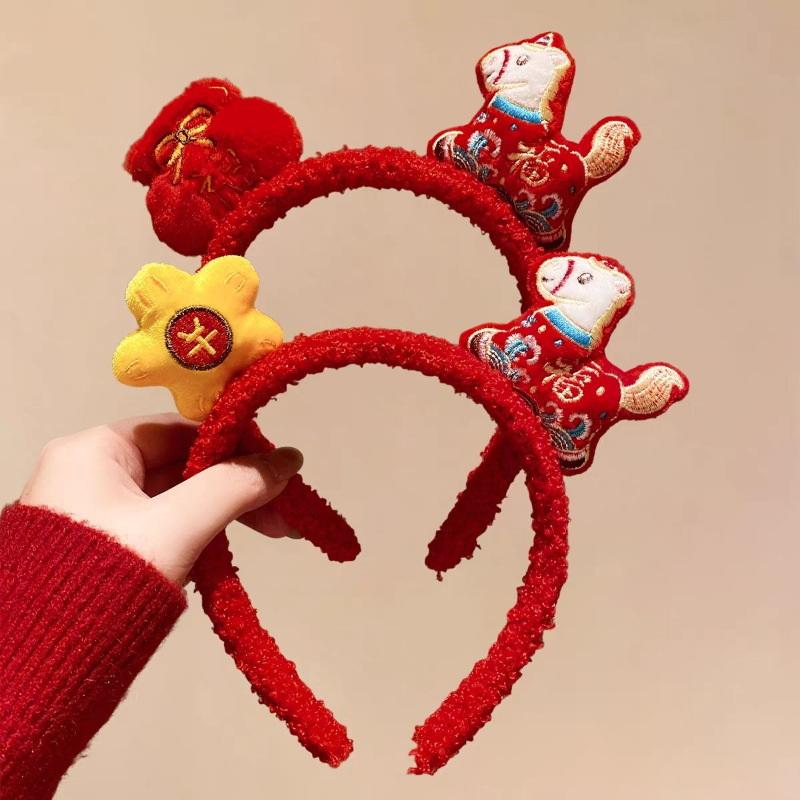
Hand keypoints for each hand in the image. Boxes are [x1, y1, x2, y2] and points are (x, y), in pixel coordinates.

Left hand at [19, 414, 303, 584]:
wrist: (41, 670)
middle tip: (286, 512)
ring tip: (275, 532)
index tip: (279, 465)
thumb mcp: (176, 527)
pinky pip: (164, 525)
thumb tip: (289, 459)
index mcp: (93, 450)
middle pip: (182, 464)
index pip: (179, 428)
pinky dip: (201, 533)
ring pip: (177, 497)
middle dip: (237, 486)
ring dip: (225, 512)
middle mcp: (89, 472)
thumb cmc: (105, 582)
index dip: (234, 443)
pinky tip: (230, 549)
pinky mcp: (104, 548)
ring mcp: (95, 512)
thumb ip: (233, 487)